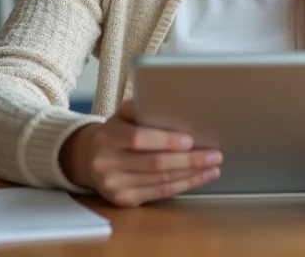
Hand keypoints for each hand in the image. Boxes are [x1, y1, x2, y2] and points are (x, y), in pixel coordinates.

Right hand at [61, 99, 221, 205]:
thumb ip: (142, 108)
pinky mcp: (123, 200)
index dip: (166, 141)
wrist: (90, 159)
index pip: (139, 139)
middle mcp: (107, 163)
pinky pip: (159, 193)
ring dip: (191, 174)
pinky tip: (199, 178)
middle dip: (189, 160)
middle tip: (214, 154)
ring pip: (160, 180)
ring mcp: (114, 185)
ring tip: (213, 166)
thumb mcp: (122, 115)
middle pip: (154, 163)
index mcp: (107, 136)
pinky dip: (183, 185)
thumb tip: (174, 105)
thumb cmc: (116, 133)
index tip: (190, 139)